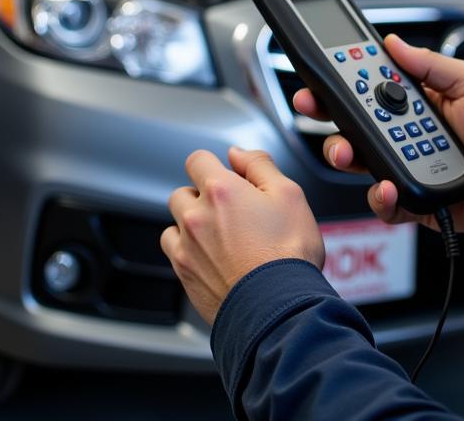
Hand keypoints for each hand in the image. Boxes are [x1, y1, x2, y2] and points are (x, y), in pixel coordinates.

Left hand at [161, 147, 324, 324]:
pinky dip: (187, 251)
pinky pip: (174, 253)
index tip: (227, 177)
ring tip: (222, 237)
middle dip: (202, 196)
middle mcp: (196, 217)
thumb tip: (237, 153)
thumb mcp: (289, 194)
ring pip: (175, 224)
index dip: (213, 164)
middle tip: (232, 212)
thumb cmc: (288, 253)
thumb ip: (259, 164)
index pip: (197, 159)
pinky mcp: (185, 277)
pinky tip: (213, 258)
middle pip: (183, 192)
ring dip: (191, 224)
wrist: (279, 309)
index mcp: (220, 190)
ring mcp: (186, 249)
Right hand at [293, 33, 463, 233]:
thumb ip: (431, 64)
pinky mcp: (407, 199)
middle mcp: (398, 131)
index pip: (363, 85)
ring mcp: (399, 165)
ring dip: (344, 153)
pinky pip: (381, 201)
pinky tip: (387, 186)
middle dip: (325, 113)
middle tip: (314, 106)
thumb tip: (394, 42)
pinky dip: (379, 197)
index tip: (316, 73)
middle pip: (348, 122)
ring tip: (350, 151)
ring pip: (355, 161)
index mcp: (410, 99)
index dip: (337, 80)